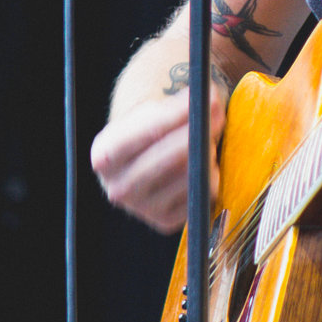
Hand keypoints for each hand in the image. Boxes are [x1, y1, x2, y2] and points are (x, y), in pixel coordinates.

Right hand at [89, 86, 224, 235]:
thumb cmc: (147, 132)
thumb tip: (210, 100)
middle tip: (216, 116)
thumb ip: (179, 105)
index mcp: (104, 156)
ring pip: (189, 175)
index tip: (201, 100)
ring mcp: (141, 210)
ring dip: (205, 153)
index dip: (177, 115)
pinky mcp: (165, 222)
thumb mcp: (152, 112)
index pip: (144, 133)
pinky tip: (198, 167)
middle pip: (168, 158)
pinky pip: (202, 193)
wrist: (141, 165)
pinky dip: (209, 176)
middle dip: (197, 134)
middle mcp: (117, 188)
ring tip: (200, 142)